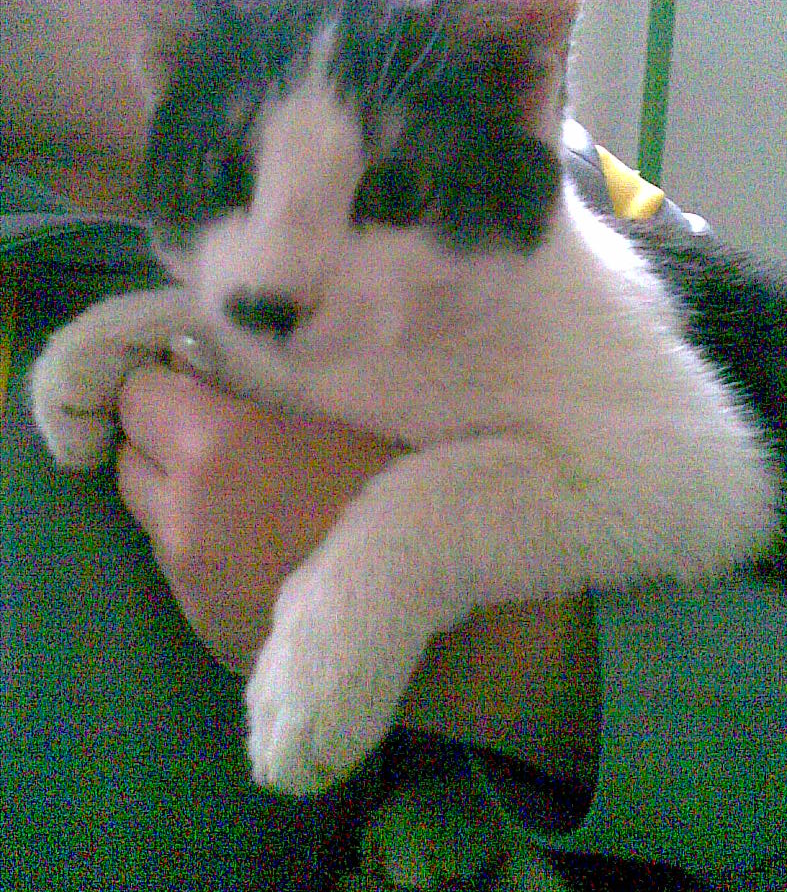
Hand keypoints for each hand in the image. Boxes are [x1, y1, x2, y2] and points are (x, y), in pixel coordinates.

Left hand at [116, 365, 599, 784]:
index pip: (139, 390)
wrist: (457, 635)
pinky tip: (274, 549)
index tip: (213, 374)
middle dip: (170, 434)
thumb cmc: (423, 494)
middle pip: (132, 454)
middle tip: (233, 429)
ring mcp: (190, 585)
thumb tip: (232, 347)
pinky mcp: (207, 633)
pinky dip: (209, 546)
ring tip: (259, 492)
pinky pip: (183, 567)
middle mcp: (183, 519)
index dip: (173, 376)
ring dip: (186, 493)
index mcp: (218, 449)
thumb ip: (282, 371)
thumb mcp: (359, 404)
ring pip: (154, 514)